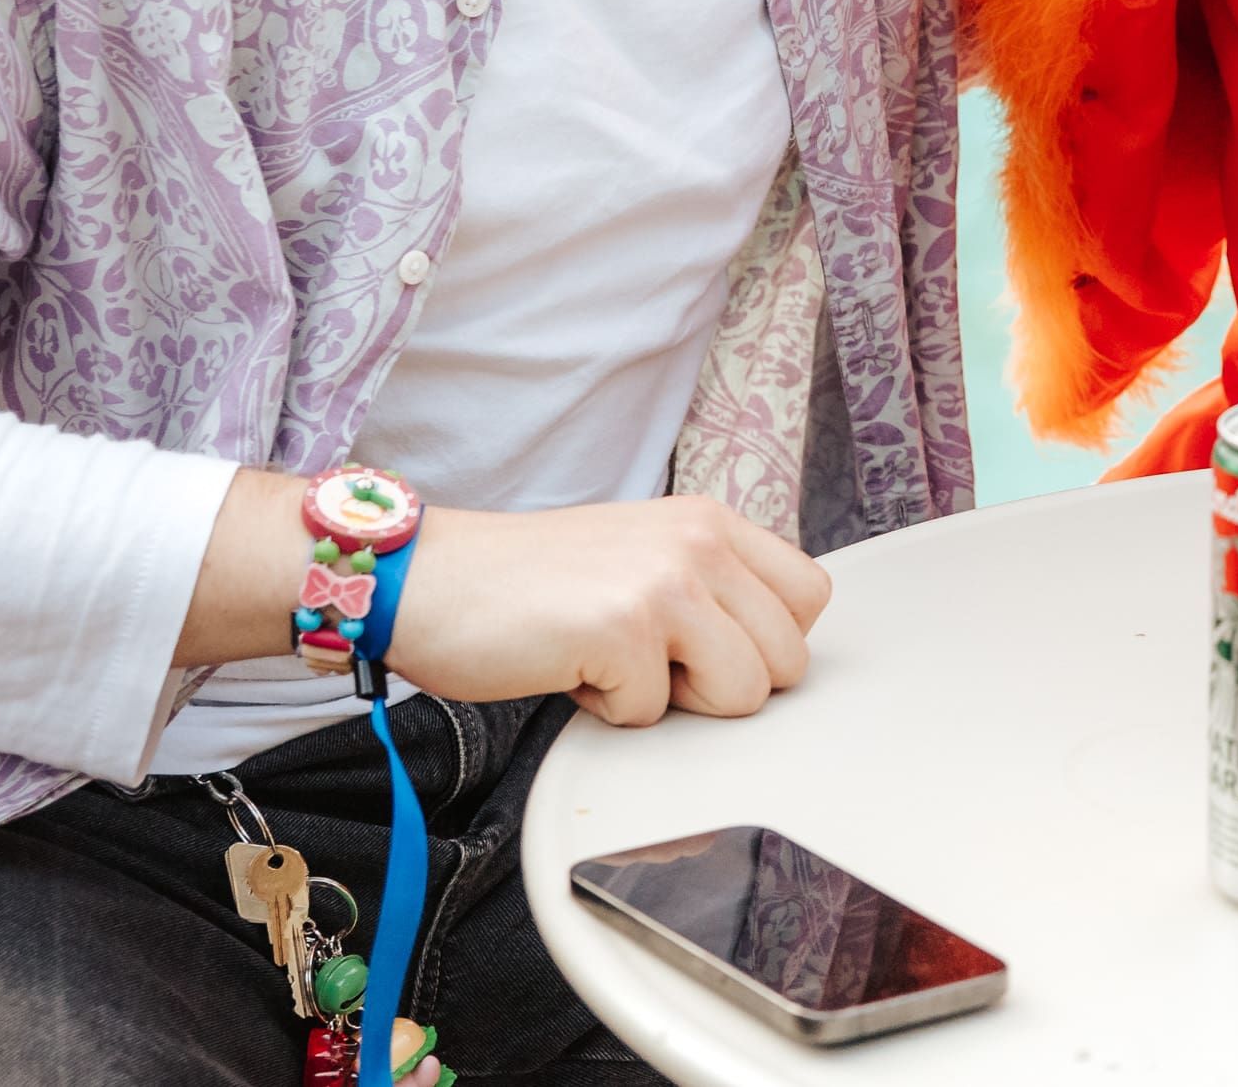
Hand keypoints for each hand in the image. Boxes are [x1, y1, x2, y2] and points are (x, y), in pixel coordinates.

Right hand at [175, 469, 831, 725]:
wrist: (428, 578)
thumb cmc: (527, 584)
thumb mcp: (642, 558)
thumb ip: (710, 589)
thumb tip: (766, 654)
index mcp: (711, 521)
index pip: (809, 597)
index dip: (761, 644)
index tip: (700, 648)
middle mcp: (700, 541)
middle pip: (788, 659)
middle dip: (723, 685)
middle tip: (650, 662)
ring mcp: (668, 581)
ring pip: (744, 693)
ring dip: (672, 701)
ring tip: (611, 662)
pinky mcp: (627, 628)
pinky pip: (655, 714)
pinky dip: (608, 711)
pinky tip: (569, 668)